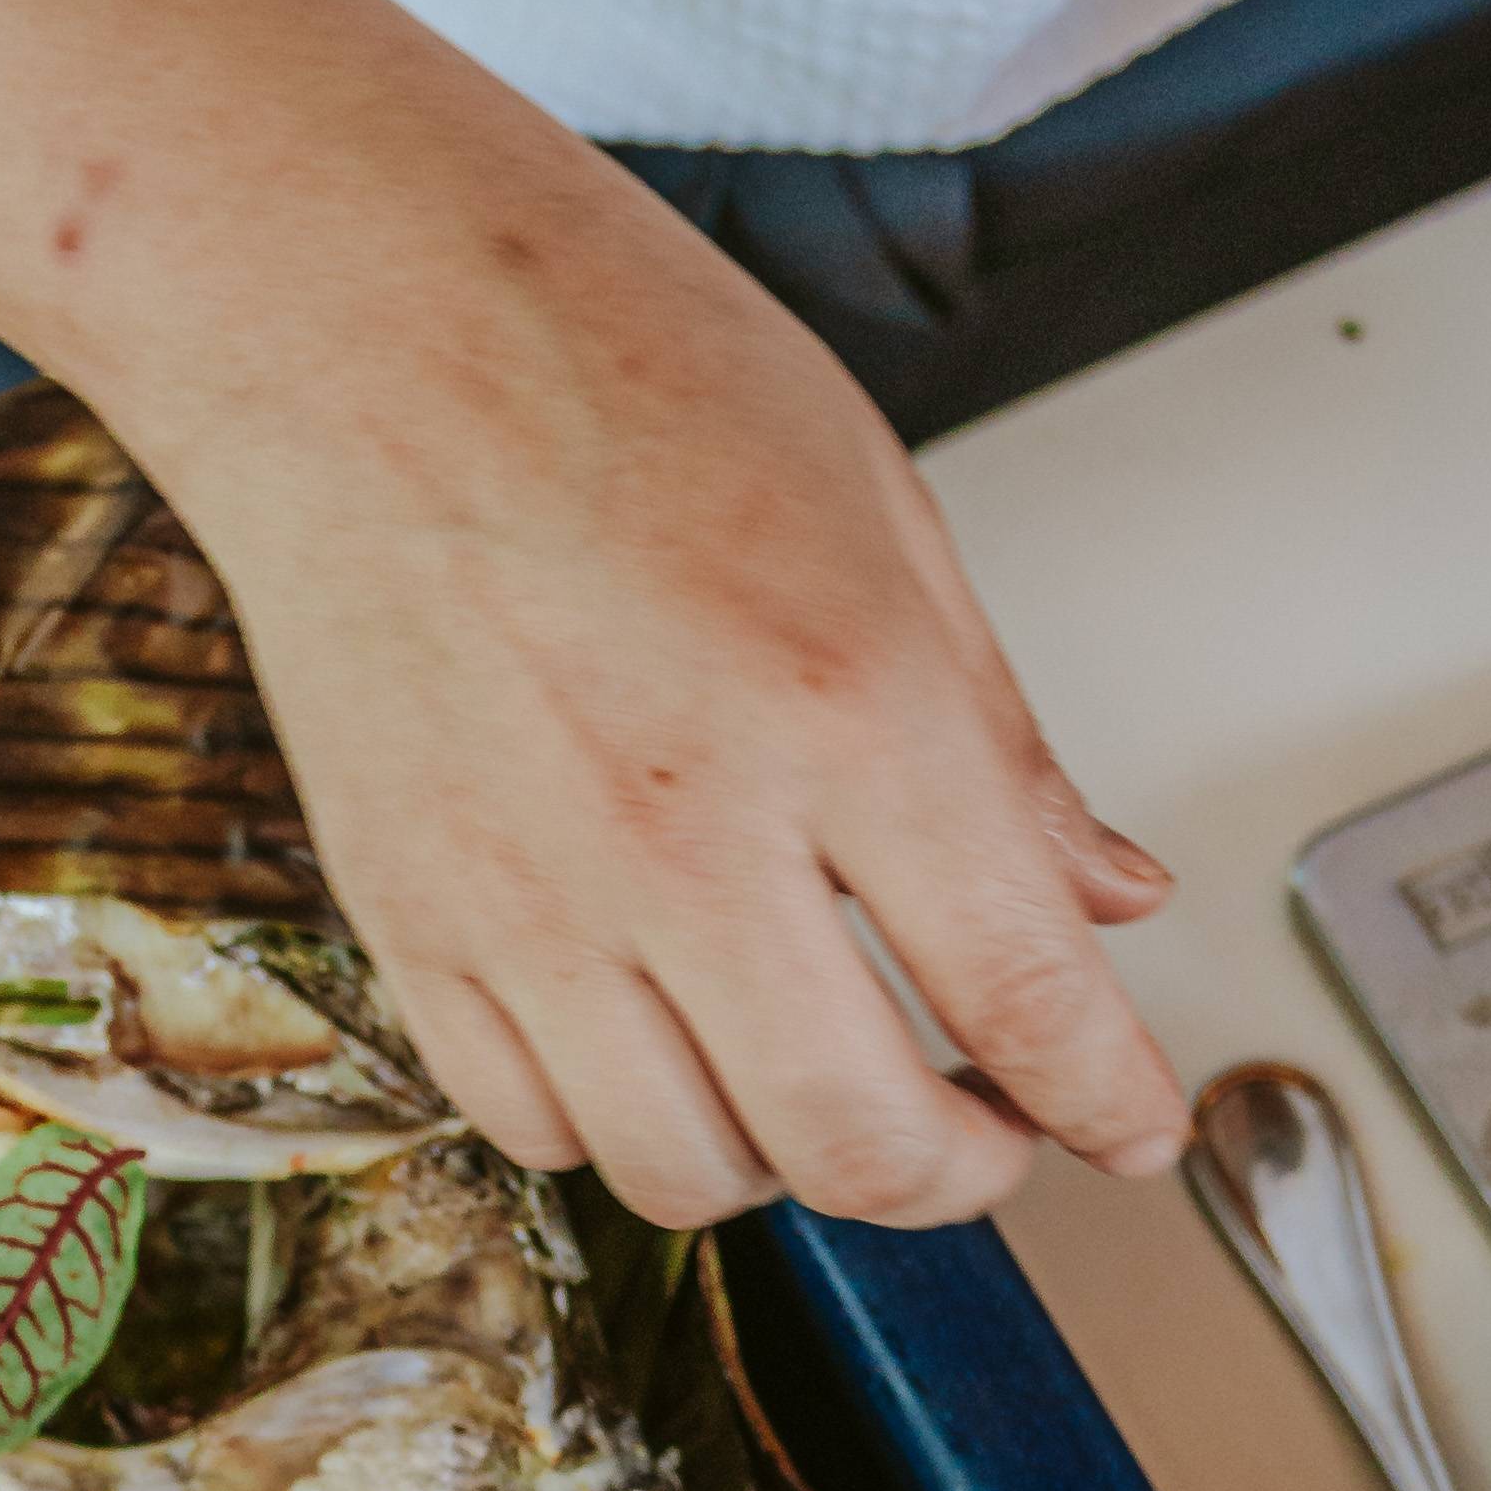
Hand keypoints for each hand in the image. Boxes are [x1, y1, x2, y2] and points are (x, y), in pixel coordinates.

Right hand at [139, 146, 1187, 1228]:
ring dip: (786, 1165)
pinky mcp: (412, 920)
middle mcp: (683, 828)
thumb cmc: (609, 364)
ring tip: (818, 1079)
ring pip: (689, 1175)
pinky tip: (663, 1038)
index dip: (1110, 1102)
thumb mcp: (880, 514)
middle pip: (860, 1145)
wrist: (354, 315)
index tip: (1135, 1127)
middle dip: (961, 1172)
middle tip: (989, 1123)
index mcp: (841, 703)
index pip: (1023, 993)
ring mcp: (529, 895)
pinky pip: (531, 1125)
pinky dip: (621, 1124)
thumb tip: (1102, 894)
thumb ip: (996, 741)